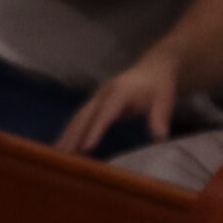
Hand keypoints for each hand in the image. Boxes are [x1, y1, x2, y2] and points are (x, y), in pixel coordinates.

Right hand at [58, 54, 180, 154]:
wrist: (152, 68)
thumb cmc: (159, 86)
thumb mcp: (165, 100)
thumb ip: (160, 117)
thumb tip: (159, 137)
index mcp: (119, 92)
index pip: (105, 114)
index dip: (95, 130)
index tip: (87, 147)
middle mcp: (103, 94)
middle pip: (84, 116)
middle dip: (73, 134)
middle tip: (62, 153)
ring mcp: (97, 97)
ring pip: (78, 117)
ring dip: (67, 133)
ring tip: (57, 151)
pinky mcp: (95, 102)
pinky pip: (80, 117)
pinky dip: (71, 130)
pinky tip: (66, 142)